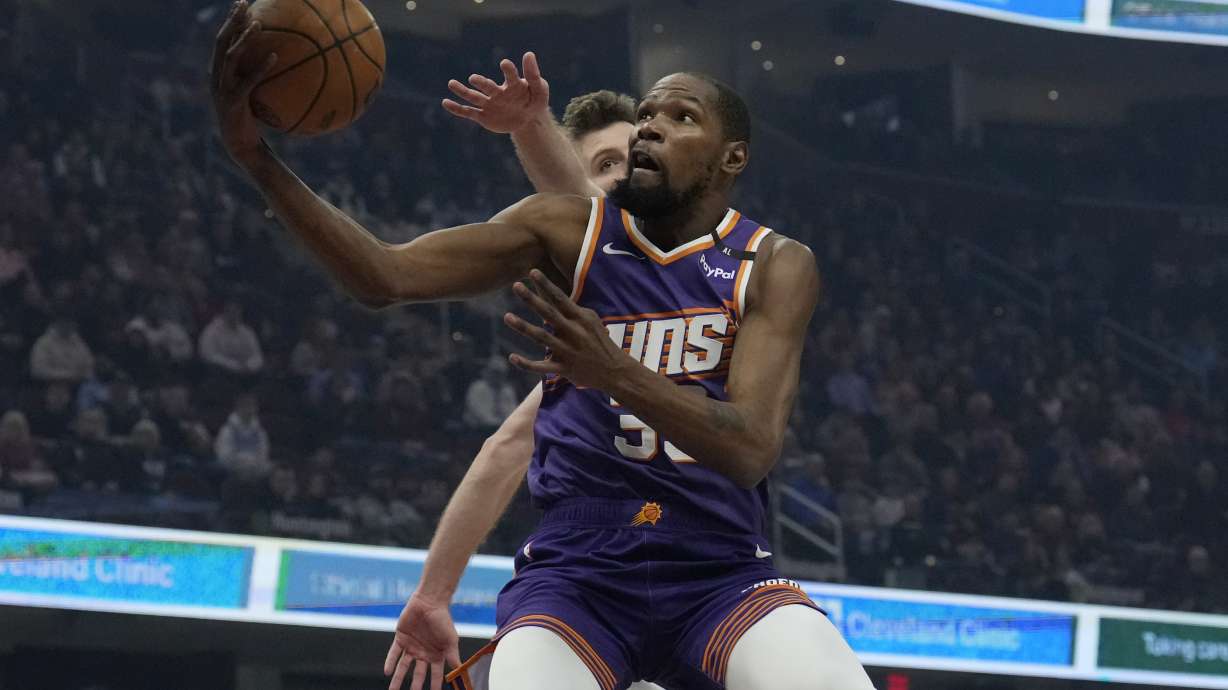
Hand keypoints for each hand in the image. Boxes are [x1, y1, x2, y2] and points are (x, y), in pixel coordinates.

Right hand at [210, 1, 277, 164]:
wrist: (241, 146)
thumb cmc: (250, 119)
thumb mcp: (252, 93)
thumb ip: (256, 75)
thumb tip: (278, 57)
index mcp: (219, 72)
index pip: (222, 40)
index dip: (230, 20)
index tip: (240, 3)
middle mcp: (216, 77)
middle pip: (221, 41)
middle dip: (232, 21)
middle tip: (244, 3)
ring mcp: (222, 89)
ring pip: (230, 57)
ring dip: (243, 39)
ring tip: (258, 24)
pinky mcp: (233, 102)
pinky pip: (248, 81)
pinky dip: (261, 67)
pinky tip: (275, 57)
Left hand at [383, 595, 461, 689]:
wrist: (430, 602)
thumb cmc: (443, 619)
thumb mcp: (451, 639)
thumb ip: (452, 655)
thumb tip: (458, 670)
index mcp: (436, 655)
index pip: (435, 675)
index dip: (435, 686)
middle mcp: (423, 653)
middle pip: (417, 674)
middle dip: (415, 686)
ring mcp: (411, 647)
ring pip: (403, 667)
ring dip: (398, 679)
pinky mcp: (401, 639)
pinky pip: (394, 653)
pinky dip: (390, 662)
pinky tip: (387, 672)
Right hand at [442, 52, 549, 133]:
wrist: (528, 119)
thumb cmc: (534, 100)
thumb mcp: (539, 91)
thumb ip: (533, 75)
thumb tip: (529, 53)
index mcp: (513, 85)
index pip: (511, 75)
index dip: (508, 70)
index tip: (505, 63)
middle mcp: (498, 92)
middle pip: (488, 87)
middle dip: (481, 83)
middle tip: (474, 78)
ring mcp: (489, 104)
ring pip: (474, 97)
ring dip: (462, 91)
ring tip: (451, 83)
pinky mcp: (483, 116)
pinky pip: (468, 112)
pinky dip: (457, 109)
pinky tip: (445, 103)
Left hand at [504, 270, 631, 388]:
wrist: (614, 371)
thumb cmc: (601, 342)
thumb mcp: (592, 321)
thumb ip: (574, 309)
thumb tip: (557, 297)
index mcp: (580, 319)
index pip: (560, 298)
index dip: (546, 284)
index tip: (532, 272)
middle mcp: (573, 333)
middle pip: (548, 313)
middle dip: (531, 299)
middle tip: (515, 286)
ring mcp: (567, 351)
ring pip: (541, 337)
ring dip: (523, 327)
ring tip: (507, 316)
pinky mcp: (563, 368)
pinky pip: (541, 367)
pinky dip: (526, 364)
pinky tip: (512, 357)